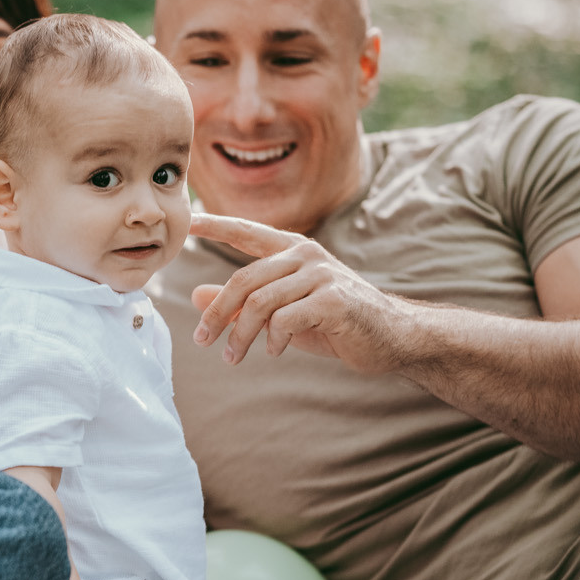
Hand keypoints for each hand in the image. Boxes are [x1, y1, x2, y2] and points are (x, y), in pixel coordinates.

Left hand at [187, 213, 417, 372]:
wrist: (392, 337)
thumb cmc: (335, 322)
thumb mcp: (283, 310)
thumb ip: (245, 301)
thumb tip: (197, 294)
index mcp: (293, 250)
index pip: (247, 231)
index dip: (215, 225)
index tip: (187, 223)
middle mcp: (306, 255)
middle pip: (243, 280)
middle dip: (217, 313)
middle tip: (201, 340)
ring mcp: (321, 274)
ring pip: (260, 303)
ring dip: (240, 335)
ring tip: (233, 357)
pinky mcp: (333, 300)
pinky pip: (285, 320)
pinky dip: (273, 340)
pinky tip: (275, 351)